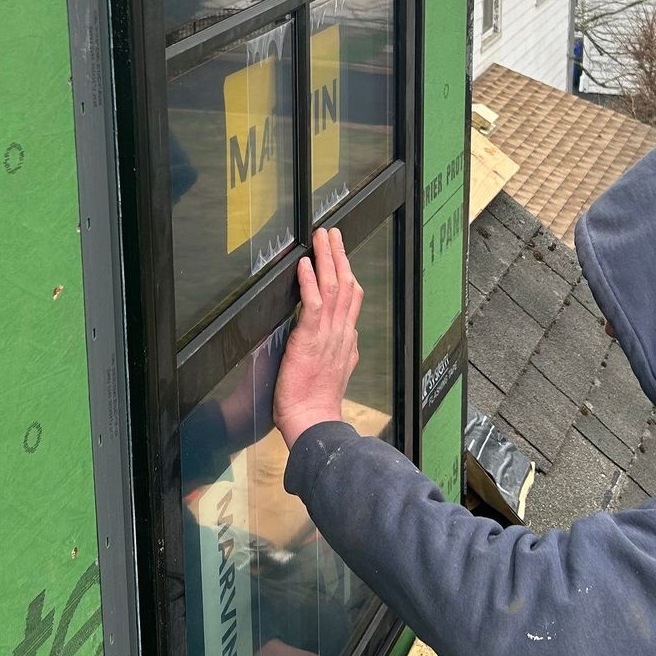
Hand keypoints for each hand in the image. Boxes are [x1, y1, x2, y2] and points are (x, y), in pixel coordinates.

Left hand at [274, 228, 363, 448]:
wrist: (312, 422)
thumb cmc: (315, 403)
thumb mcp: (336, 372)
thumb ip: (341, 352)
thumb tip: (348, 340)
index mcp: (346, 340)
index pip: (352, 299)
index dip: (348, 272)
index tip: (343, 254)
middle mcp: (341, 332)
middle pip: (346, 284)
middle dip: (339, 255)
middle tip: (332, 232)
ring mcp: (327, 334)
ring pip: (332, 286)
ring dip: (326, 258)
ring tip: (321, 236)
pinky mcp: (310, 338)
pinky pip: (312, 303)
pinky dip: (309, 281)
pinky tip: (304, 263)